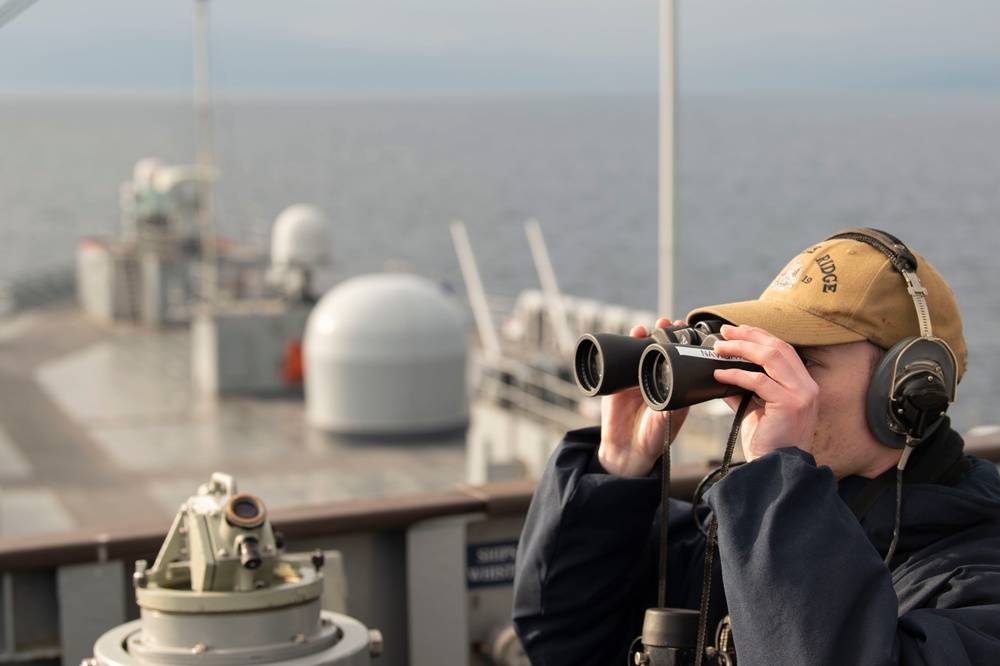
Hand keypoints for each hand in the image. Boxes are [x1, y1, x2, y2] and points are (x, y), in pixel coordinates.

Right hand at [597, 318, 689, 476]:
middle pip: (658, 349)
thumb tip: (676, 386)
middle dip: (662, 333)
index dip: (681, 342)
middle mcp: (655, 378)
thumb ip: (672, 405)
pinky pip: (618, 361)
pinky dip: (622, 346)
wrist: (627, 452)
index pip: (678, 357)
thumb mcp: (669, 420)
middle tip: (666, 322)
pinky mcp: (617, 383)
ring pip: (638, 351)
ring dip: (642, 336)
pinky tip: (627, 337)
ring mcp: (634, 379)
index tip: (685, 329)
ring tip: (644, 328)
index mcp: (673, 385)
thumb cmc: (654, 439)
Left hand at [711, 325, 818, 461]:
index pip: (783, 349)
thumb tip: (722, 373)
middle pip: (778, 347)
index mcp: (803, 385)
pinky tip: (719, 374)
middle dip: (749, 335)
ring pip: (771, 357)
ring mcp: (801, 395)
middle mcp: (807, 386)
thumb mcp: (756, 410)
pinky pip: (758, 381)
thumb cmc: (767, 442)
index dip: (759, 336)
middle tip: (724, 332)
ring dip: (741, 348)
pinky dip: (735, 374)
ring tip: (719, 348)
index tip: (736, 330)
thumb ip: (745, 390)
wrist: (774, 470)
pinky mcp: (790, 405)